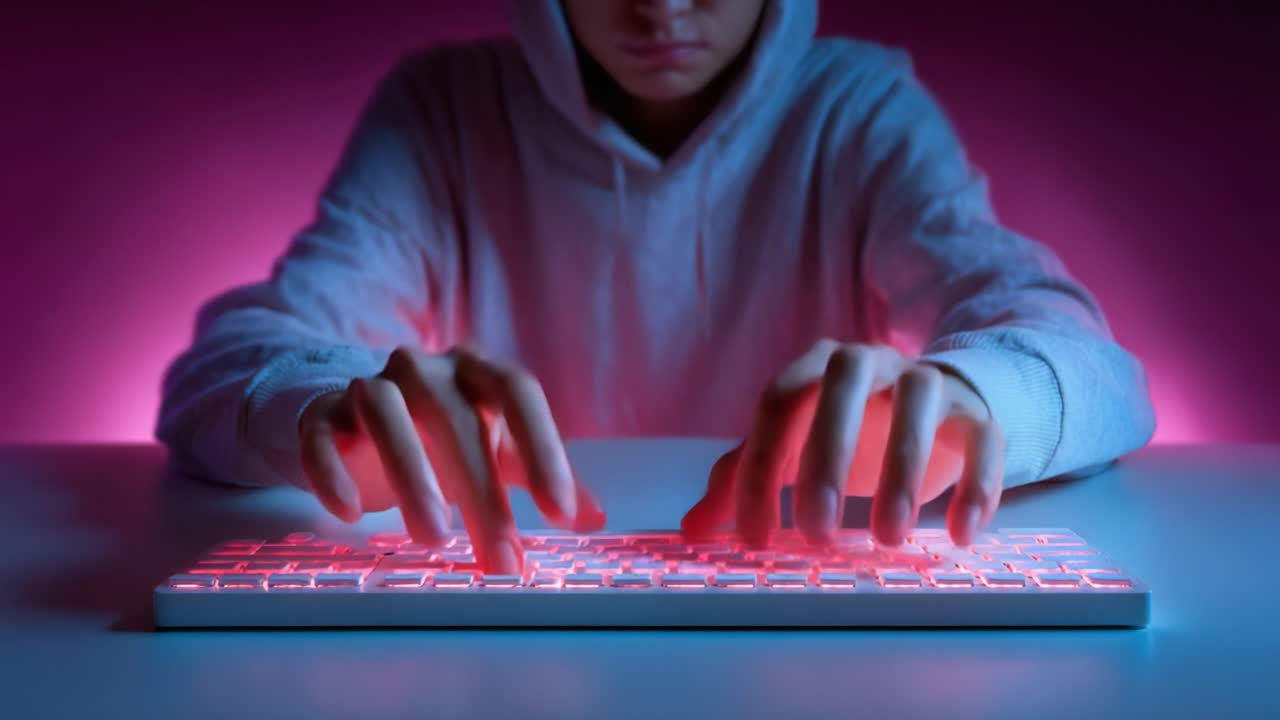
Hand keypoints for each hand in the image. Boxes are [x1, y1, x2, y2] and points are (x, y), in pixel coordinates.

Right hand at [298, 345, 605, 573]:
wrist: (354, 414)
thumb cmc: (439, 433)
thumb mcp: (496, 449)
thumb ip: (541, 475)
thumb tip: (594, 517)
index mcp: (477, 370)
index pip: (518, 392)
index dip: (544, 450)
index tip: (561, 514)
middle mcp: (425, 367)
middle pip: (456, 418)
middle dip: (482, 494)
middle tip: (498, 558)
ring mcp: (368, 384)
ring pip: (386, 412)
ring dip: (411, 474)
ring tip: (433, 537)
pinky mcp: (320, 412)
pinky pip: (320, 433)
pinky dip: (332, 469)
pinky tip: (348, 510)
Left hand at [682, 339, 1003, 547]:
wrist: (935, 406)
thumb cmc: (849, 431)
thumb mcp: (795, 450)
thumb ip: (745, 478)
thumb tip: (694, 529)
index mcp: (813, 367)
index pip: (778, 403)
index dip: (761, 468)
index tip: (758, 536)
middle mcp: (868, 362)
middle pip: (842, 387)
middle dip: (826, 458)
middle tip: (818, 533)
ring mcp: (927, 380)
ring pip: (918, 403)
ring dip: (902, 472)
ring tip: (887, 538)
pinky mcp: (977, 411)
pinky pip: (983, 436)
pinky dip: (976, 484)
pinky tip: (958, 534)